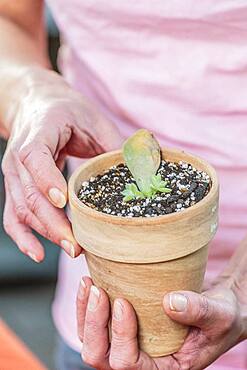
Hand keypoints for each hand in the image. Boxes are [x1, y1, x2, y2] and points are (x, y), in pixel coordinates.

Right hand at [1, 67, 121, 261]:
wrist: (37, 105)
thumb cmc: (66, 110)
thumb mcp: (93, 119)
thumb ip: (114, 144)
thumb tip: (145, 170)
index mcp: (38, 132)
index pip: (35, 157)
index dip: (47, 180)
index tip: (65, 201)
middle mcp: (18, 156)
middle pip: (30, 194)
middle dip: (54, 223)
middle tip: (78, 244)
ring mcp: (14, 174)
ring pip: (22, 209)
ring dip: (45, 233)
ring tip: (72, 249)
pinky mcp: (16, 187)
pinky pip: (13, 216)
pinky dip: (23, 237)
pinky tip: (38, 254)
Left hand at [77, 278, 245, 369]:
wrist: (217, 307)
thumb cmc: (222, 316)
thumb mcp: (219, 314)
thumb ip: (199, 310)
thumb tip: (169, 302)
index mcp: (165, 367)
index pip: (131, 365)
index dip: (122, 336)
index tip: (122, 302)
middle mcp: (144, 361)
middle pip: (103, 358)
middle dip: (95, 326)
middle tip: (98, 291)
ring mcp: (132, 345)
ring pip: (93, 343)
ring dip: (86, 315)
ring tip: (88, 283)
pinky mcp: (125, 328)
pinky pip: (96, 325)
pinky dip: (87, 306)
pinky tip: (88, 282)